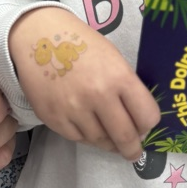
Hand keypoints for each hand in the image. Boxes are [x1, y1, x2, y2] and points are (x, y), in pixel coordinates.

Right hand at [9, 7, 159, 161]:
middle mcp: (98, 95)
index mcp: (119, 76)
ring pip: (100, 141)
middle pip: (125, 137)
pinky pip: (78, 139)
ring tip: (109, 138)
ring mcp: (74, 109)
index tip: (144, 127)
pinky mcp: (53, 118)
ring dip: (108, 142)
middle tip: (133, 152)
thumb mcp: (112, 58)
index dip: (148, 124)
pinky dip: (86, 137)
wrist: (38, 36)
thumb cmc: (80, 43)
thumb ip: (126, 87)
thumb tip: (136, 119)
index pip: (147, 116)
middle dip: (132, 149)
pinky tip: (88, 128)